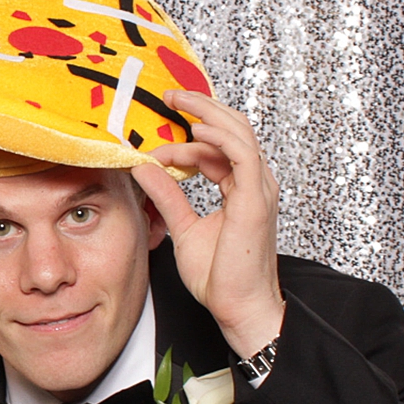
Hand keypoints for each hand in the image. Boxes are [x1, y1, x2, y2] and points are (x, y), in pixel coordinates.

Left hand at [130, 91, 285, 358]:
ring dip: (208, 113)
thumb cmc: (220, 277)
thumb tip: (145, 170)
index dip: (186, 140)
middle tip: (170, 96)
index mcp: (241, 189)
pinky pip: (242, 155)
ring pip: (239, 133)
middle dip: (202, 108)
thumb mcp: (184, 228)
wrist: (239, 307)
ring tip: (179, 102)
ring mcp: (258, 190)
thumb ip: (168, 196)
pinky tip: (196, 129)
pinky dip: (220, 137)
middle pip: (233, 129)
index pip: (217, 149)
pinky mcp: (255, 199)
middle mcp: (254, 184)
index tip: (154, 148)